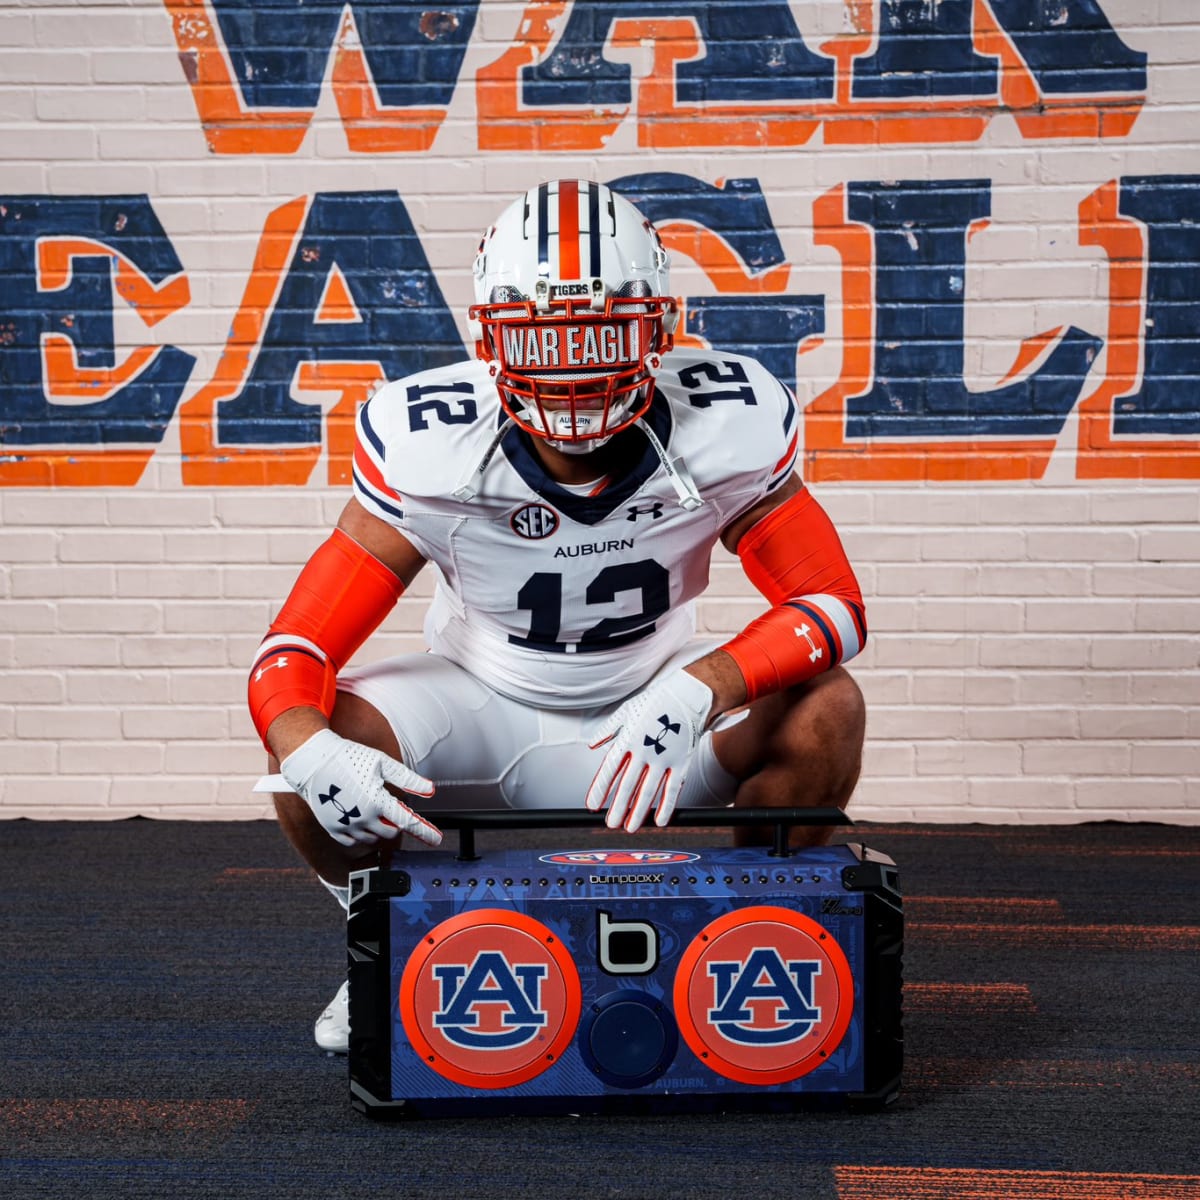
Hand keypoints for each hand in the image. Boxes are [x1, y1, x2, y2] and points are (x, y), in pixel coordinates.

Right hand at [279, 728, 441, 847]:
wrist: (313, 761)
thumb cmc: (349, 757)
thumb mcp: (383, 763)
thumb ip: (408, 779)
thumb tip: (430, 790)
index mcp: (378, 801)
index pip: (407, 822)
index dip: (425, 832)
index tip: (436, 840)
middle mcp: (363, 818)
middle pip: (390, 832)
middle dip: (394, 822)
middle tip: (387, 806)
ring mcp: (347, 826)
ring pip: (372, 838)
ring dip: (377, 827)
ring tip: (368, 804)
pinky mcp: (333, 829)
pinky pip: (353, 841)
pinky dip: (360, 832)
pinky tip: (357, 816)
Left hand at [586, 669, 713, 831]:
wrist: (688, 696)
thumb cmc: (656, 702)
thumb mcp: (626, 711)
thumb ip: (608, 731)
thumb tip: (592, 745)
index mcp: (628, 739)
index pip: (610, 769)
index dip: (600, 789)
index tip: (592, 805)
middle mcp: (643, 751)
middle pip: (627, 785)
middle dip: (617, 807)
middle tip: (610, 824)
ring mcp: (663, 758)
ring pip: (648, 791)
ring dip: (638, 812)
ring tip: (630, 828)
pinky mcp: (681, 762)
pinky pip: (672, 789)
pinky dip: (666, 806)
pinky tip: (658, 820)